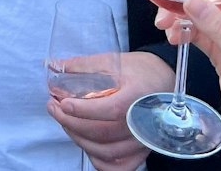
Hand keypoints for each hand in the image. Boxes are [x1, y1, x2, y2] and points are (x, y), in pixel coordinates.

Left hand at [47, 51, 173, 170]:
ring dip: (79, 139)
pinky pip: (120, 166)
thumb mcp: (114, 61)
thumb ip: (84, 65)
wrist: (167, 80)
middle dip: (70, 122)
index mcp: (137, 97)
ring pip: (106, 151)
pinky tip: (87, 146)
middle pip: (102, 133)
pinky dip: (100, 161)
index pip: (108, 109)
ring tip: (65, 122)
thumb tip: (53, 66)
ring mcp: (142, 140)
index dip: (81, 109)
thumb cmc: (142, 70)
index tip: (61, 102)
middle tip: (54, 108)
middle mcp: (142, 123)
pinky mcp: (142, 150)